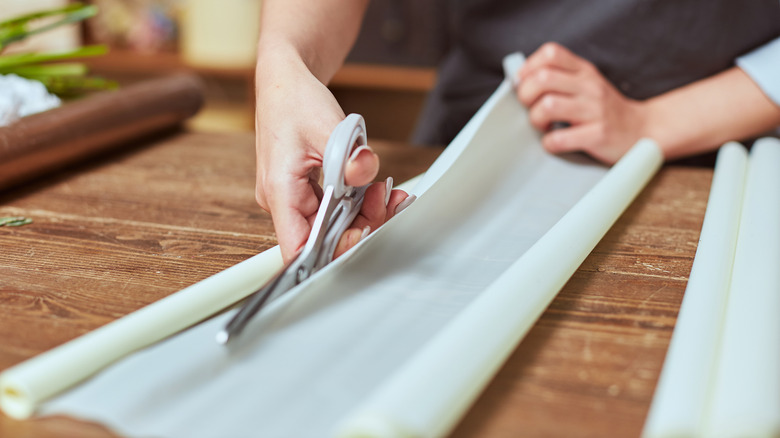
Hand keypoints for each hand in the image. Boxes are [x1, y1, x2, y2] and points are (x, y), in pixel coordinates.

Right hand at [255, 51, 411, 261]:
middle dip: (360, 225)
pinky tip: (376, 190)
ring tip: (386, 192)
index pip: (297, 246)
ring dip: (362, 213)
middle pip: (321, 237)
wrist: (285, 83)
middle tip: (387, 201)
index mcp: (279, 190)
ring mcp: (292, 198)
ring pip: (330, 225)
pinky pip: (332, 209)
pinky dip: (355, 202)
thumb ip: (350, 155)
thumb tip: (366, 171)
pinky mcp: (303, 192)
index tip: (362, 232)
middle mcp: (281, 201)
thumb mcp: (328, 125)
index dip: (330, 250)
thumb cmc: (294, 101)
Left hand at [517, 42, 647, 163]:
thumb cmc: (607, 110)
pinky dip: (550, 143)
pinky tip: (554, 142)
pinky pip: (560, 138)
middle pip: (543, 79)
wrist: (644, 130)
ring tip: (544, 126)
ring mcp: (595, 110)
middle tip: (530, 108)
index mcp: (585, 71)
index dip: (529, 67)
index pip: (552, 53)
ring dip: (536, 119)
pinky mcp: (598, 134)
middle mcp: (590, 86)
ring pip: (548, 106)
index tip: (523, 83)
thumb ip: (561, 79)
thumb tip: (522, 81)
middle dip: (526, 95)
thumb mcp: (588, 85)